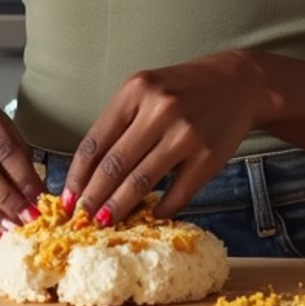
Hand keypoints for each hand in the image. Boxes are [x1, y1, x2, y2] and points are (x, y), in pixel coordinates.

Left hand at [61, 52, 281, 225]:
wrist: (237, 83)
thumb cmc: (182, 89)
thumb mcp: (145, 91)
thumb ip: (119, 123)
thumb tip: (89, 173)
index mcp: (136, 91)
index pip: (95, 141)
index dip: (78, 175)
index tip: (68, 199)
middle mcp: (159, 110)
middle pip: (115, 165)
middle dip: (93, 197)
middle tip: (81, 219)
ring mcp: (185, 134)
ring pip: (141, 181)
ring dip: (119, 207)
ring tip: (105, 222)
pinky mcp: (208, 156)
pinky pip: (177, 193)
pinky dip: (160, 209)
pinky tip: (149, 216)